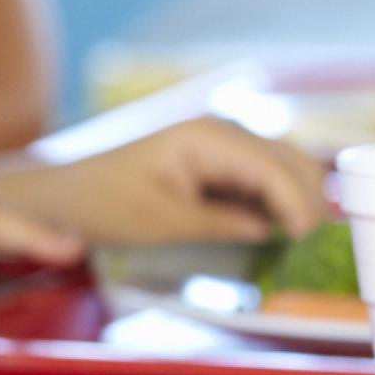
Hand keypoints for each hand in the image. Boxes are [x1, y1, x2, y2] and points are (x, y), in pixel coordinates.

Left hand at [0, 118, 329, 247]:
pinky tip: (276, 228)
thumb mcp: (161, 222)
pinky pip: (264, 176)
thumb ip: (219, 223)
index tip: (302, 239)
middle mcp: (223, 129)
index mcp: (207, 136)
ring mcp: (223, 142)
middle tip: (308, 244)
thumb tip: (270, 229)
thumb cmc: (104, 205)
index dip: (296, 204)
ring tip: (297, 239)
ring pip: (284, 165)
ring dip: (296, 197)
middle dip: (306, 198)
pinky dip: (276, 199)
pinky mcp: (220, 160)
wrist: (66, 195)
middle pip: (291, 159)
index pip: (273, 167)